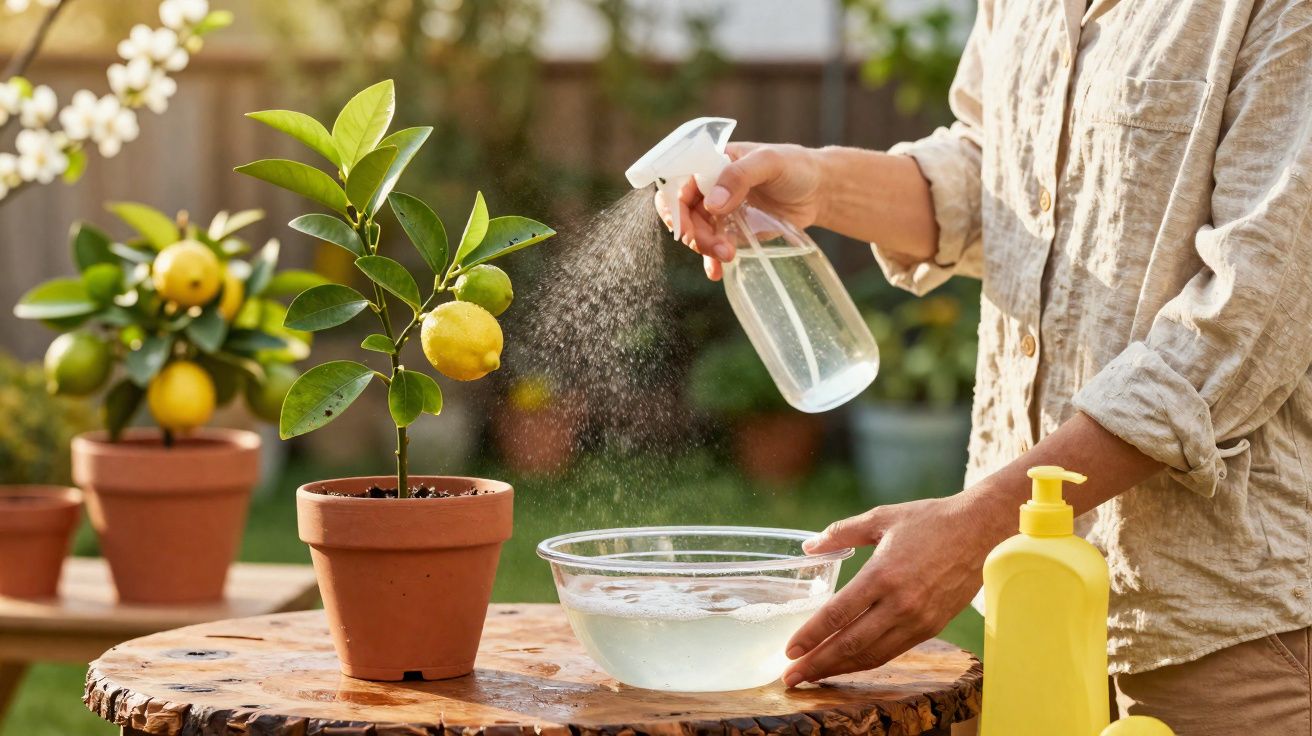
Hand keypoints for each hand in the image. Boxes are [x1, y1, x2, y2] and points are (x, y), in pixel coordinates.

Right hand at [655, 142, 825, 280]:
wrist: (820, 190)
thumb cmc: (795, 166)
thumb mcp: (770, 162)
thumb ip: (739, 176)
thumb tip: (712, 204)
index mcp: (713, 163)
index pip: (680, 182)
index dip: (675, 206)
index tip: (685, 228)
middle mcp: (711, 186)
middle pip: (686, 212)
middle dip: (694, 233)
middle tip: (717, 248)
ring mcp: (720, 209)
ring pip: (697, 231)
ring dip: (705, 248)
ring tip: (727, 257)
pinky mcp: (732, 230)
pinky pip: (713, 245)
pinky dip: (711, 260)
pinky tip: (716, 272)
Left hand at [781, 493, 1008, 686]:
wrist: (980, 531)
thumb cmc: (929, 520)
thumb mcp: (881, 518)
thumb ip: (841, 532)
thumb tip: (809, 546)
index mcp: (883, 574)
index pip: (838, 613)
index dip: (810, 635)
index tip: (789, 650)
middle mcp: (900, 603)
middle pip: (850, 643)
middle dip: (816, 663)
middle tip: (790, 678)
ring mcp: (917, 619)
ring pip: (871, 654)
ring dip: (839, 668)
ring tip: (812, 676)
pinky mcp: (931, 627)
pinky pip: (892, 651)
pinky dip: (866, 662)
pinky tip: (847, 664)